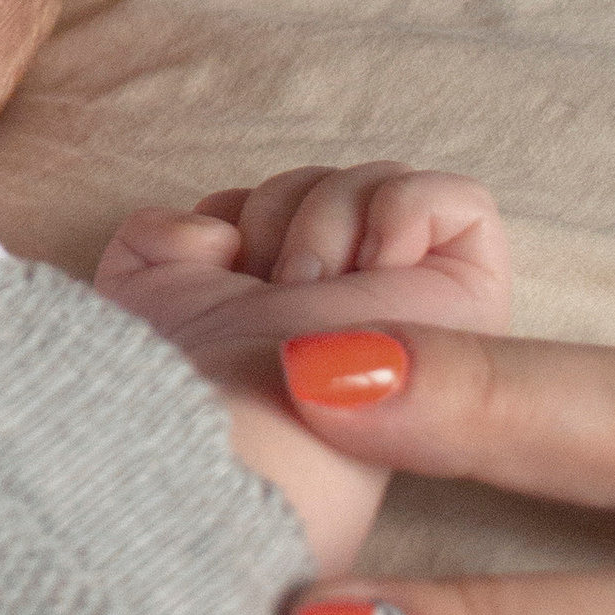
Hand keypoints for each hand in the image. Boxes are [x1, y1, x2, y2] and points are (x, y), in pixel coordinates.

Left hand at [96, 166, 510, 576]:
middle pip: (333, 183)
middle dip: (283, 208)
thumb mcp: (143, 290)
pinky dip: (404, 208)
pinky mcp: (471, 310)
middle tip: (271, 285)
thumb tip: (221, 236)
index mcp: (288, 315)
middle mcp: (358, 316)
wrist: (222, 430)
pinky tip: (366, 269)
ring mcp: (418, 315)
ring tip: (307, 287)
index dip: (244, 212)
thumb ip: (168, 239)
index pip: (283, 205)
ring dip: (327, 214)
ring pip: (388, 185)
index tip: (223, 265)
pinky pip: (466, 205)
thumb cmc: (176, 376)